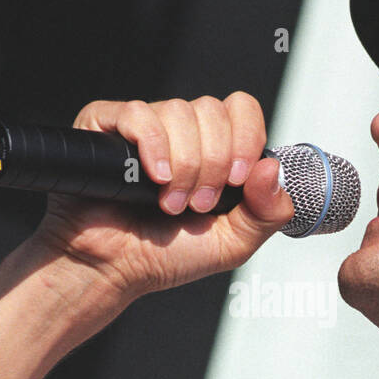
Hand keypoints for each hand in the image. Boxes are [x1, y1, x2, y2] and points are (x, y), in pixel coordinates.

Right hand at [29, 92, 294, 297]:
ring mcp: (144, 127)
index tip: (235, 179)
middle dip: (211, 164)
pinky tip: (152, 178)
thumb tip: (273, 168)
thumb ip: (267, 212)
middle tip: (196, 205)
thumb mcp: (233, 243)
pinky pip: (139, 114)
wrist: (112, 270)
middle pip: (213, 109)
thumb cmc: (164, 256)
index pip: (241, 109)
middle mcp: (181, 133)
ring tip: (168, 203)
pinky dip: (153, 147)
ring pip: (179, 111)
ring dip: (182, 166)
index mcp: (214, 150)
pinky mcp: (106, 125)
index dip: (245, 138)